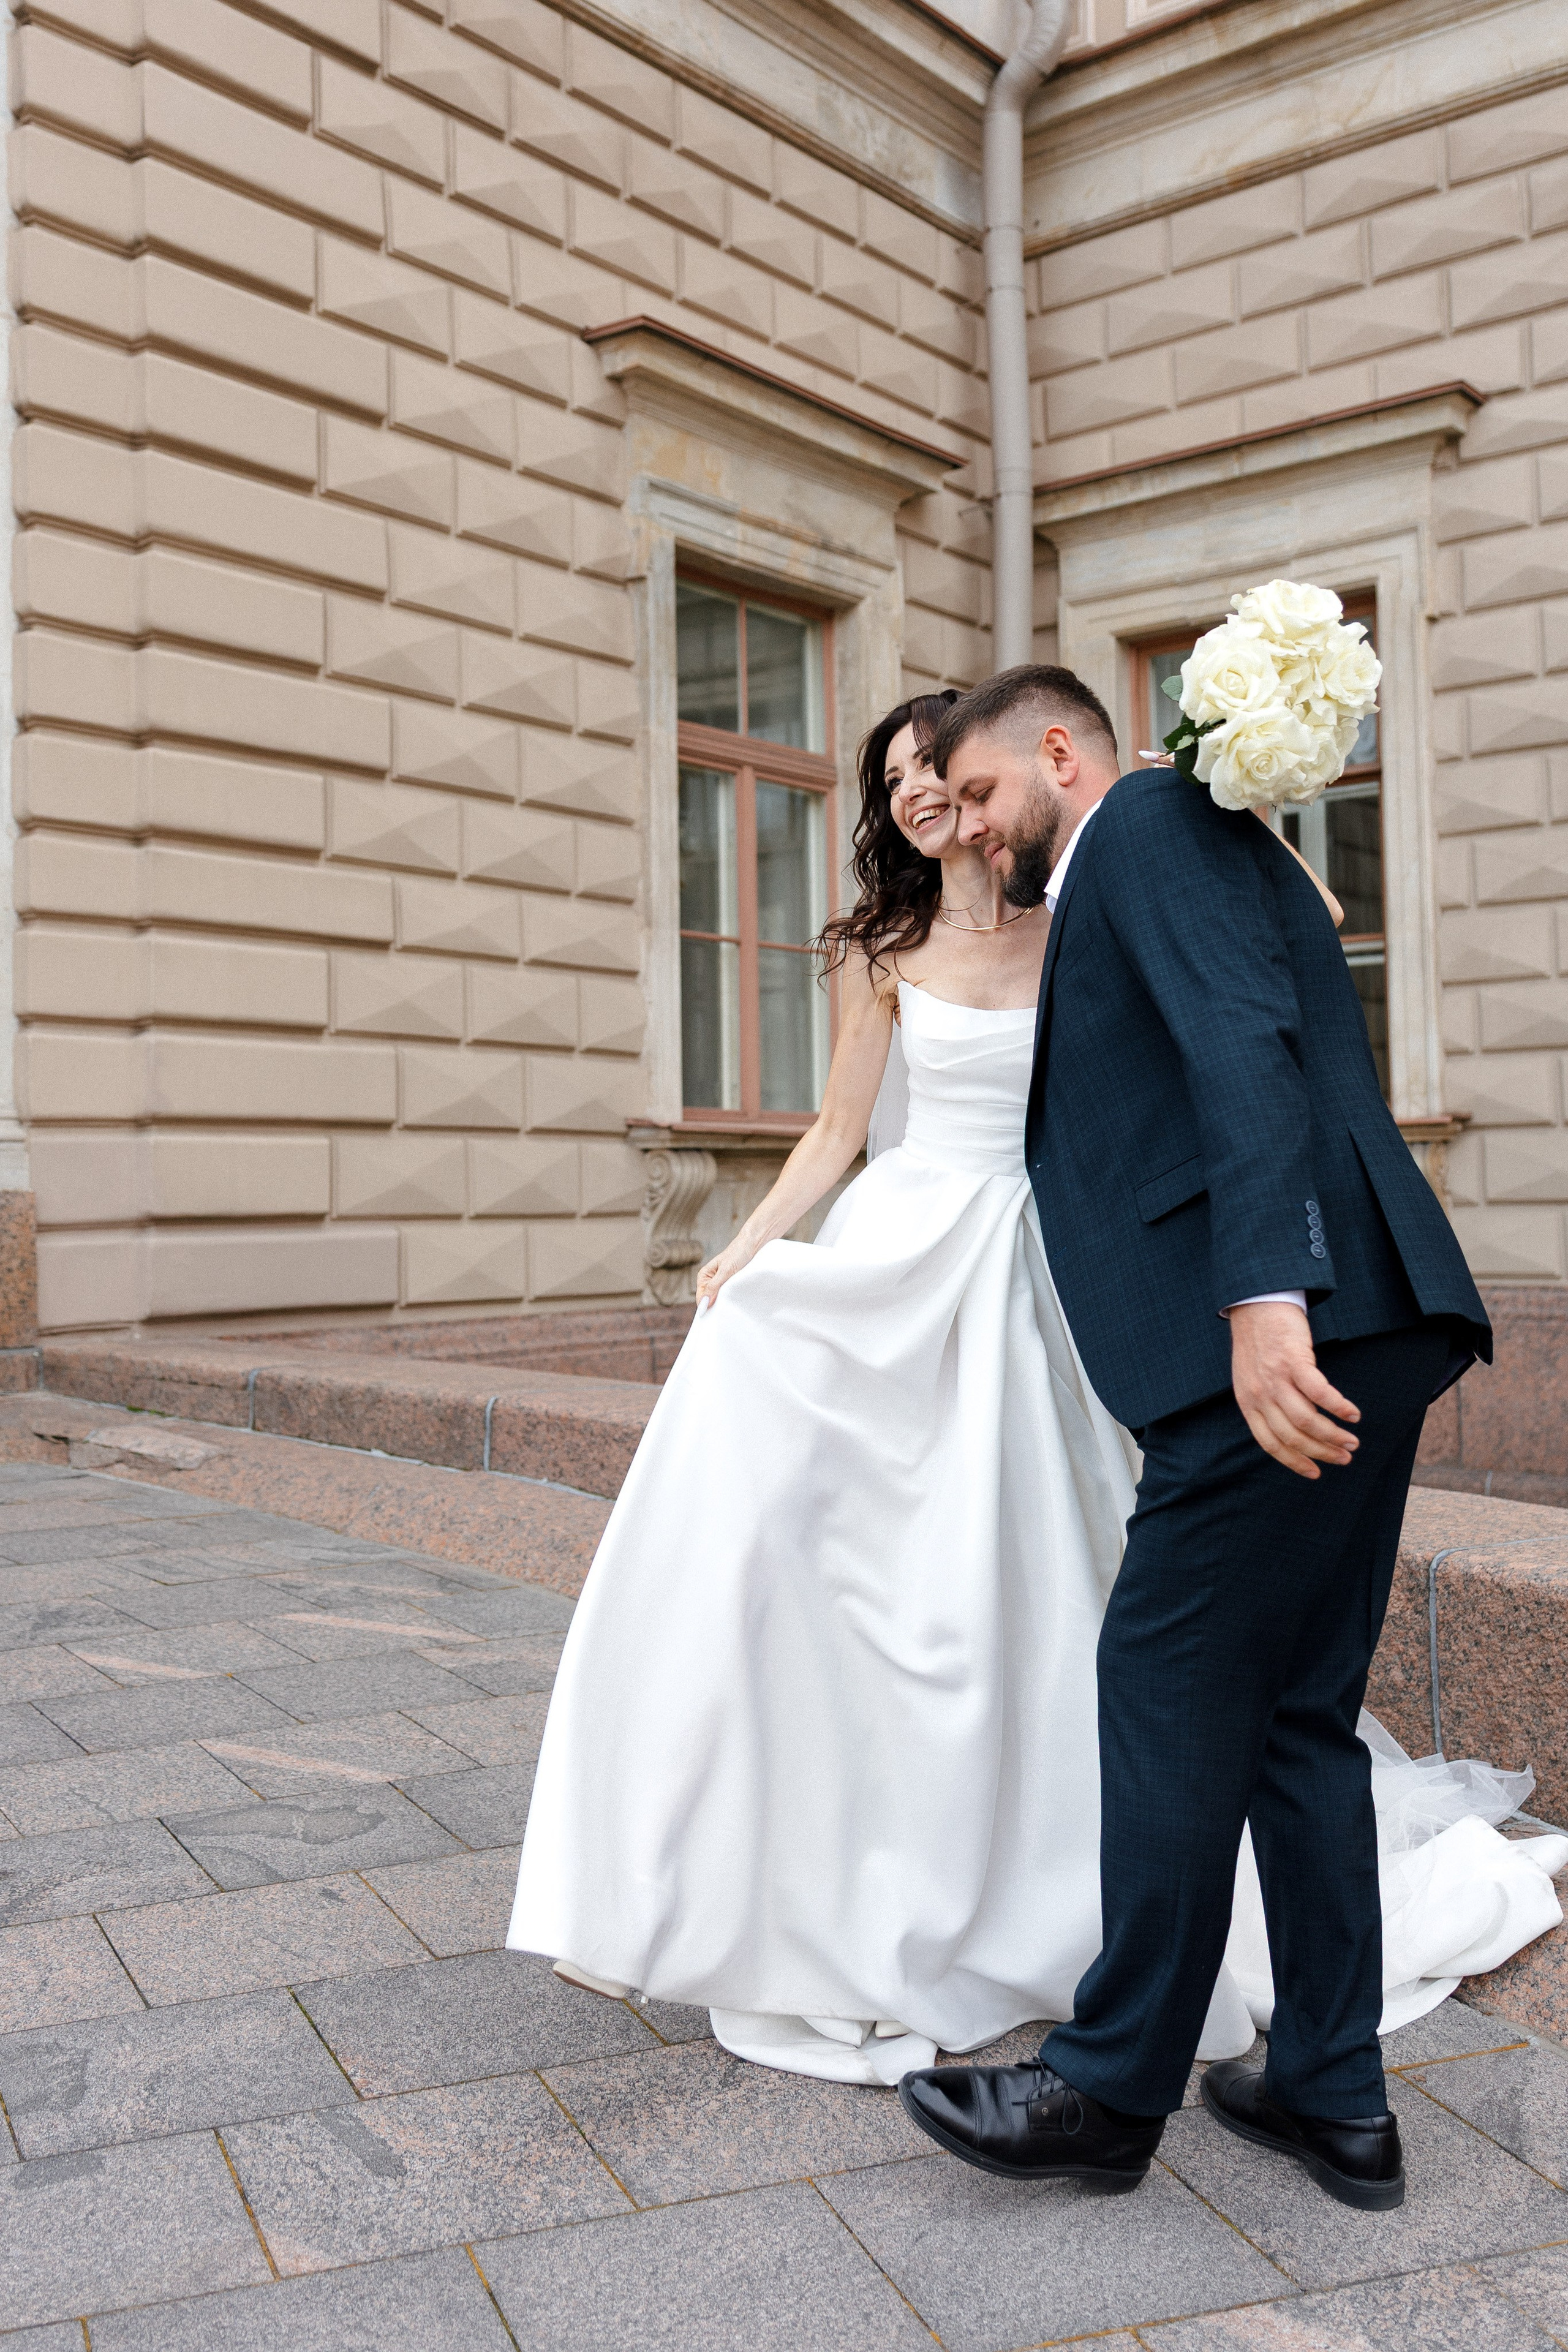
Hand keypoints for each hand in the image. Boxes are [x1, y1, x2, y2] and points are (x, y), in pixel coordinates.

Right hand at [694, 1230, 763, 1310]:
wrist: (755, 1243)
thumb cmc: (738, 1253)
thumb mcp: (725, 1271)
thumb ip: (714, 1287)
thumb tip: (704, 1304)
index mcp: (704, 1276)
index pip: (701, 1298)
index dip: (707, 1308)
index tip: (715, 1317)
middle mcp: (711, 1280)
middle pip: (710, 1300)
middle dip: (717, 1306)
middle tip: (726, 1312)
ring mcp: (722, 1283)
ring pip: (720, 1299)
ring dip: (726, 1303)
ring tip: (733, 1305)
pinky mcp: (732, 1284)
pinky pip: (730, 1296)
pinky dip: (733, 1299)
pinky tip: (738, 1301)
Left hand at [1228, 1301, 1359, 1478]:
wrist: (1255, 1304)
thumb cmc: (1259, 1343)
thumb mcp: (1251, 1379)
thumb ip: (1265, 1404)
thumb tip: (1291, 1431)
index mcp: (1248, 1403)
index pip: (1271, 1444)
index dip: (1295, 1462)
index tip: (1316, 1473)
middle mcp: (1260, 1395)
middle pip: (1293, 1436)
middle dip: (1322, 1452)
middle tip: (1345, 1457)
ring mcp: (1276, 1379)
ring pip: (1307, 1420)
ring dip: (1333, 1435)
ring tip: (1352, 1440)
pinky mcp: (1294, 1361)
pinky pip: (1320, 1393)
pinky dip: (1338, 1407)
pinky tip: (1353, 1415)